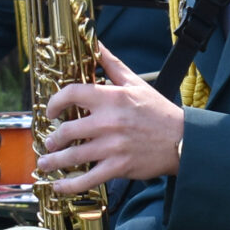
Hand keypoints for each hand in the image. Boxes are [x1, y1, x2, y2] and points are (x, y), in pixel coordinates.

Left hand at [38, 46, 183, 192]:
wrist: (183, 140)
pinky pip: (87, 179)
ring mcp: (112, 146)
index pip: (71, 94)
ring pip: (72, 156)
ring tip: (46, 163)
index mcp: (111, 98)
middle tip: (50, 143)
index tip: (51, 111)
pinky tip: (58, 186)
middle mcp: (108, 122)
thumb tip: (95, 42)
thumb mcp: (135, 83)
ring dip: (53, 162)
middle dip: (52, 139)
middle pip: (66, 130)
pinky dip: (69, 185)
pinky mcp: (118, 167)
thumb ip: (111, 64)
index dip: (54, 102)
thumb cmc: (158, 111)